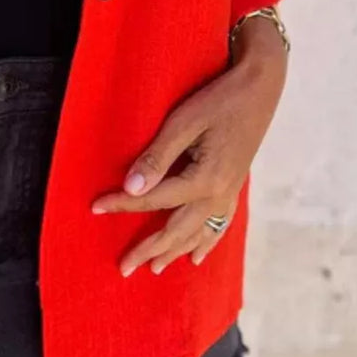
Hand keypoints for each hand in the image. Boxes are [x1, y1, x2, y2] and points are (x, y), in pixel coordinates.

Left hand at [91, 17, 287, 275]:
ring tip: (154, 269)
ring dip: (174, 252)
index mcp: (204, 179)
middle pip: (176, 229)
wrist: (261, 87)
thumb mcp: (183, 123)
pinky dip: (207, 243)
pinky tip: (198, 257)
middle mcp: (219, 194)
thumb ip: (157, 158)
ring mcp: (230, 193)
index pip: (153, 198)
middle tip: (123, 268)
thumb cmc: (219, 100)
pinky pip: (220, 226)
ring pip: (198, 234)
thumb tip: (132, 189)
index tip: (95, 208)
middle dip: (148, 249)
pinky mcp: (235, 187)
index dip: (122, 203)